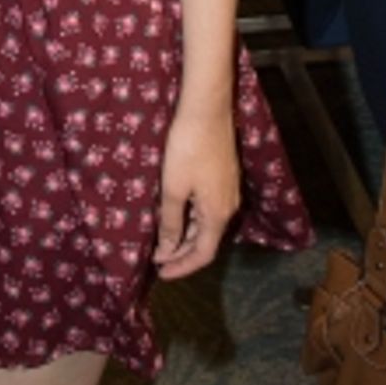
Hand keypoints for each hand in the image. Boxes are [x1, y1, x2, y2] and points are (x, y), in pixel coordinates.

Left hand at [153, 107, 239, 279]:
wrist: (207, 109)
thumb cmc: (187, 149)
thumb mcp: (173, 188)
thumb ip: (171, 222)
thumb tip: (167, 251)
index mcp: (217, 215)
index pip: (203, 254)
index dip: (182, 266)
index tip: (161, 274)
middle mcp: (228, 207)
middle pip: (206, 241)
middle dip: (181, 253)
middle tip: (157, 259)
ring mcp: (228, 191)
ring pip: (207, 225)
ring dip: (186, 236)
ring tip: (163, 241)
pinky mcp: (225, 177)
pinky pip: (208, 209)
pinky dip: (192, 219)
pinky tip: (176, 213)